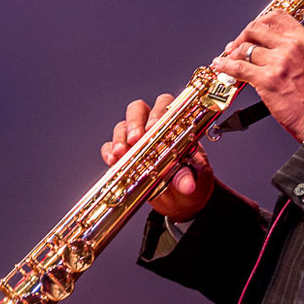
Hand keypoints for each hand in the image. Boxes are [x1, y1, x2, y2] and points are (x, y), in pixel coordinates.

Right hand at [100, 94, 213, 221]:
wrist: (183, 197)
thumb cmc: (193, 176)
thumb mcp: (195, 176)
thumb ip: (187, 177)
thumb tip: (188, 186)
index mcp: (174, 123)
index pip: (165, 105)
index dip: (157, 112)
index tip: (153, 127)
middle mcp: (153, 127)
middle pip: (138, 110)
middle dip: (134, 123)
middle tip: (135, 139)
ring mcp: (136, 140)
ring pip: (122, 127)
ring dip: (119, 139)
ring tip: (121, 153)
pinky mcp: (124, 156)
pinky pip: (110, 148)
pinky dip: (109, 153)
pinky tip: (112, 161)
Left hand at [211, 11, 303, 141]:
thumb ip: (297, 52)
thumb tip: (275, 49)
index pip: (276, 17)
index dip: (259, 22)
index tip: (252, 31)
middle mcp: (292, 46)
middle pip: (255, 29)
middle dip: (242, 37)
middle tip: (235, 46)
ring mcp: (279, 62)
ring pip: (244, 48)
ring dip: (231, 54)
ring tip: (227, 60)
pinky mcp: (267, 80)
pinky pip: (238, 68)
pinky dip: (225, 66)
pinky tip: (220, 67)